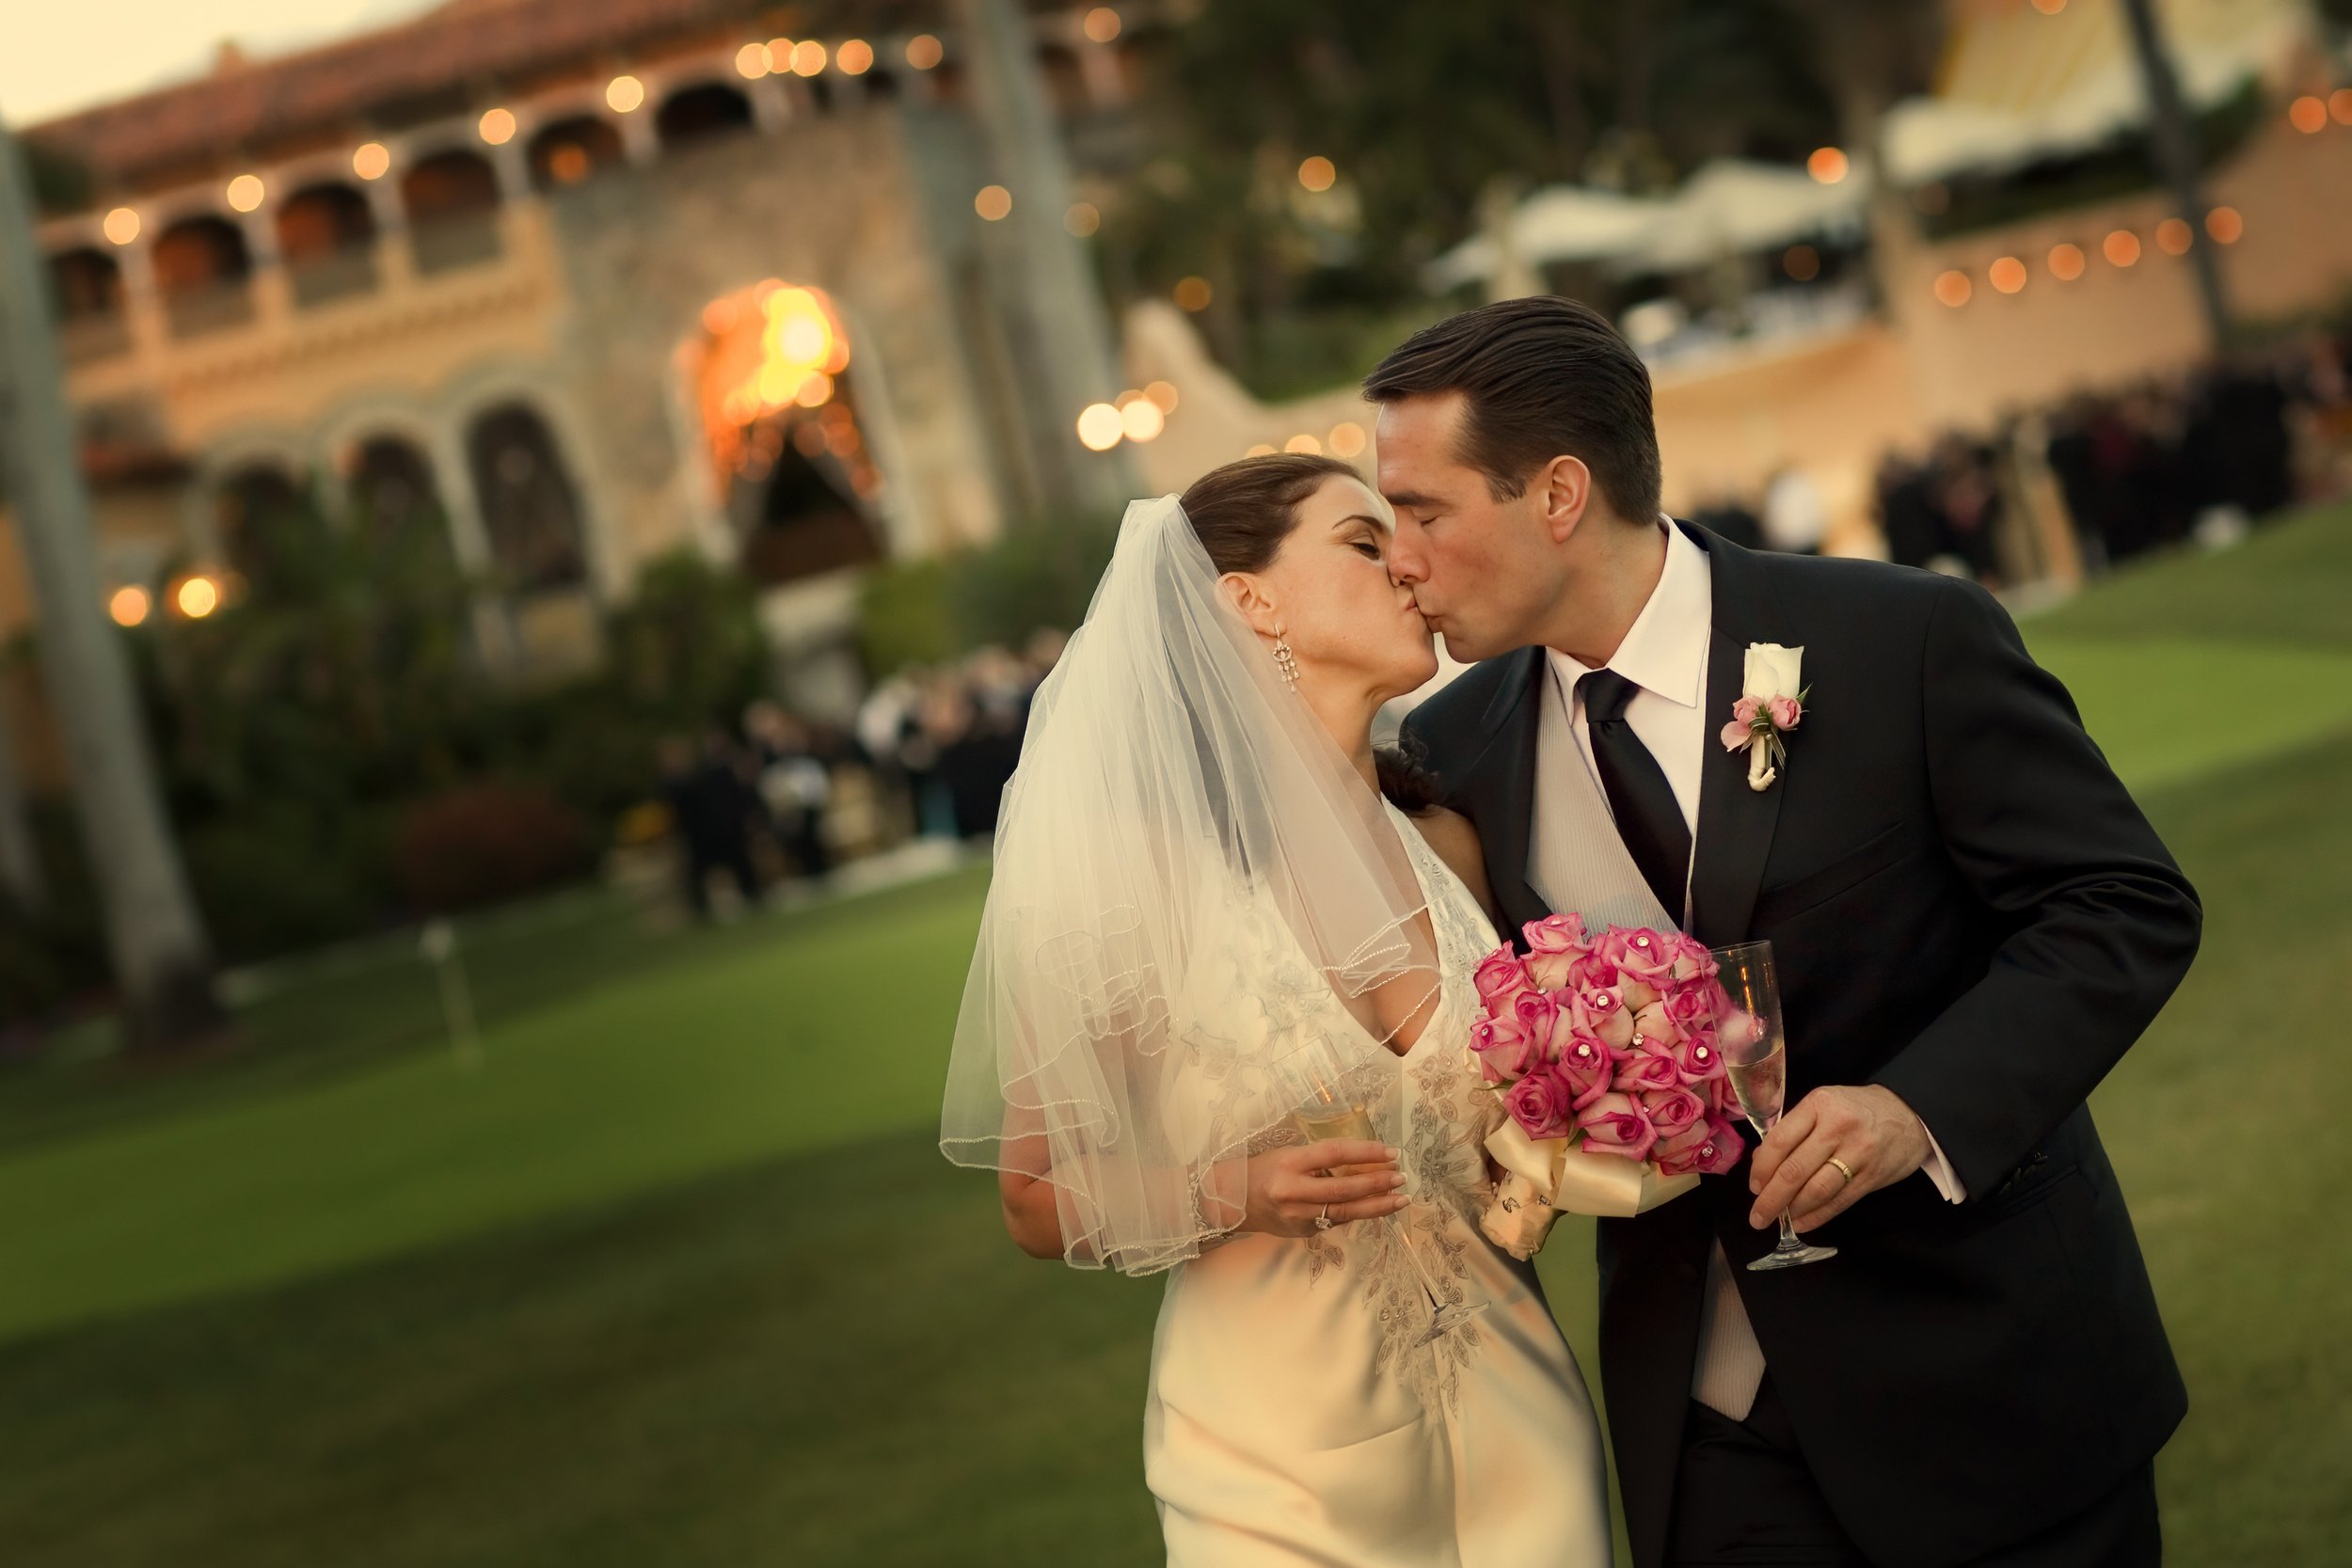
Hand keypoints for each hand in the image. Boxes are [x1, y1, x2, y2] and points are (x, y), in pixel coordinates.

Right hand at [1242, 1140, 1409, 1237]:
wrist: (1231, 1202)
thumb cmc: (1262, 1170)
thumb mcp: (1288, 1155)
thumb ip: (1319, 1159)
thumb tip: (1362, 1162)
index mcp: (1289, 1163)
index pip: (1334, 1154)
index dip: (1365, 1152)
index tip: (1390, 1152)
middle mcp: (1293, 1191)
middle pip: (1343, 1189)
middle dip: (1376, 1183)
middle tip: (1401, 1177)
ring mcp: (1298, 1215)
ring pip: (1344, 1212)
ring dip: (1376, 1206)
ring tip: (1400, 1199)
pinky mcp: (1301, 1232)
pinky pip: (1334, 1222)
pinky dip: (1356, 1213)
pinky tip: (1375, 1208)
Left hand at [1748, 1085, 1927, 1231]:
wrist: (1910, 1113)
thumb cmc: (1857, 1109)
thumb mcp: (1824, 1105)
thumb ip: (1794, 1129)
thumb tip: (1760, 1162)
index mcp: (1819, 1105)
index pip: (1780, 1140)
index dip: (1762, 1168)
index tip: (1754, 1186)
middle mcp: (1837, 1128)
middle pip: (1795, 1170)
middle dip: (1771, 1198)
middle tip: (1758, 1216)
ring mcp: (1858, 1153)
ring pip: (1817, 1189)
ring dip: (1793, 1210)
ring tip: (1778, 1220)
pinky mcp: (1873, 1176)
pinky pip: (1840, 1201)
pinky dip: (1818, 1216)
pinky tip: (1802, 1223)